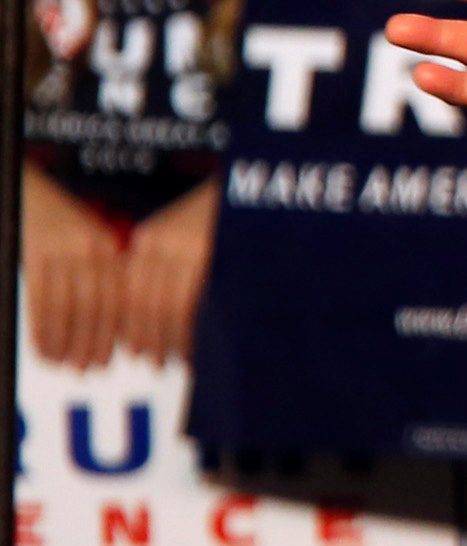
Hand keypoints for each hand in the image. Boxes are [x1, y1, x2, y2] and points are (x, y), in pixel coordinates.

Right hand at [22, 170, 120, 368]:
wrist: (27, 187)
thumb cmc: (57, 222)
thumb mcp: (86, 242)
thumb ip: (98, 274)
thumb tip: (109, 324)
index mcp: (108, 246)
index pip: (120, 296)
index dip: (119, 330)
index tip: (117, 357)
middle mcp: (91, 247)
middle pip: (98, 305)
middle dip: (95, 342)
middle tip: (90, 370)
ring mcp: (63, 250)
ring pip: (69, 306)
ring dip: (66, 341)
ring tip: (64, 365)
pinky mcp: (36, 253)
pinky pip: (41, 297)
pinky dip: (43, 328)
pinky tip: (43, 349)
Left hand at [114, 184, 214, 364]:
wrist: (256, 183)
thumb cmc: (221, 215)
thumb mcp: (184, 236)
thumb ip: (167, 268)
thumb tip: (151, 317)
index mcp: (149, 239)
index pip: (131, 292)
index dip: (133, 326)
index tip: (136, 349)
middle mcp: (162, 243)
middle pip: (148, 303)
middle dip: (151, 338)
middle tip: (155, 363)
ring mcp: (189, 248)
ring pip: (172, 307)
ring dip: (174, 339)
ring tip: (180, 360)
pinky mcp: (214, 254)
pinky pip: (200, 302)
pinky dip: (197, 329)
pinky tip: (200, 343)